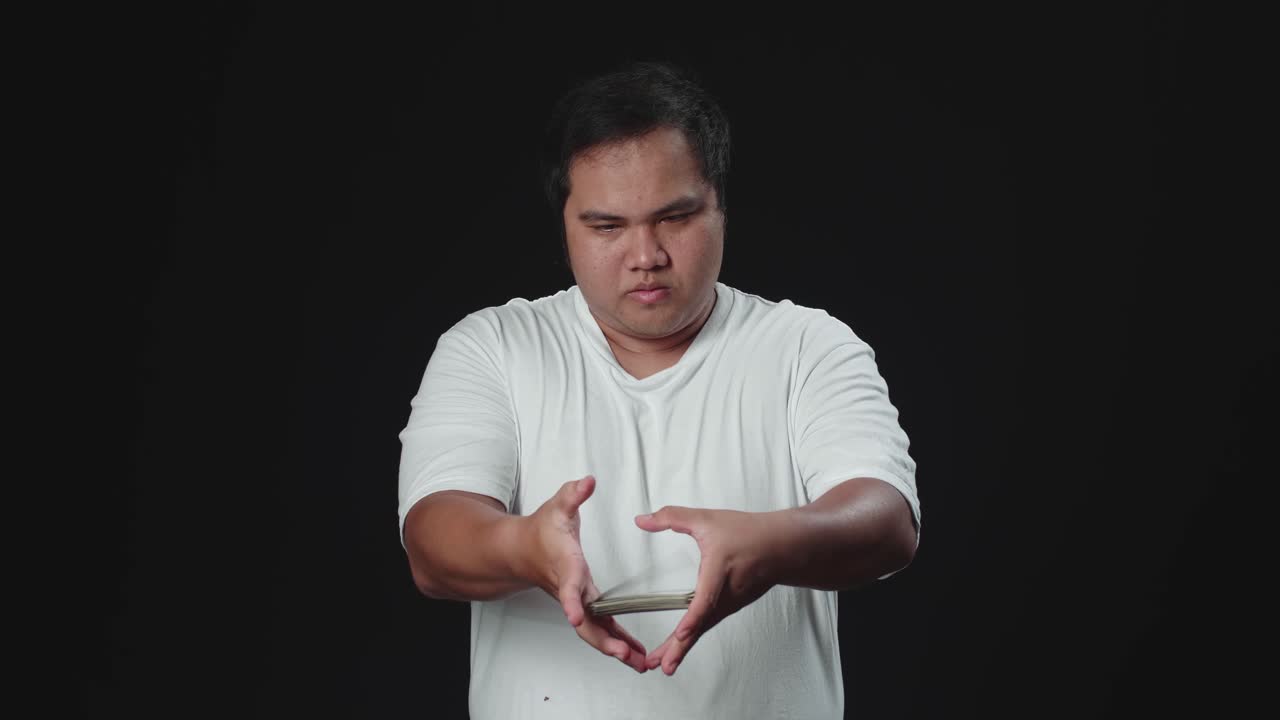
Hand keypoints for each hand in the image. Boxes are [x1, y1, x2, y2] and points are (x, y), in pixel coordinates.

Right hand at [527, 475, 647, 672]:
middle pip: (585, 623)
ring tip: (641, 664)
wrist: (520, 551)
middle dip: (604, 641)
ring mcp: (577, 601)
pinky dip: (617, 643)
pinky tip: (635, 655)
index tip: (576, 616)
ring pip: (594, 632)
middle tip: (625, 655)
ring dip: (616, 649)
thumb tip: (588, 480)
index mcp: (566, 566)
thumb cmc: (540, 530)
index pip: (568, 587)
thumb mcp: (556, 505)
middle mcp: (571, 590)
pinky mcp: (584, 605)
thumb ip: (573, 493)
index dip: (573, 601)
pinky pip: (601, 629)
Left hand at [634, 506, 775, 674]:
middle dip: (681, 648)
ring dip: (683, 648)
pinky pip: (708, 625)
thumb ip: (672, 517)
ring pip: (704, 628)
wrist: (782, 546)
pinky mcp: (731, 607)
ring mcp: (731, 603)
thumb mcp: (706, 518)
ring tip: (663, 665)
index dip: (694, 616)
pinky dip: (693, 639)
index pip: (707, 597)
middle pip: (702, 624)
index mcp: (720, 569)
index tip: (682, 633)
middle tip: (662, 666)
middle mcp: (727, 592)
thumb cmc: (748, 533)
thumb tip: (642, 520)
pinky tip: (679, 647)